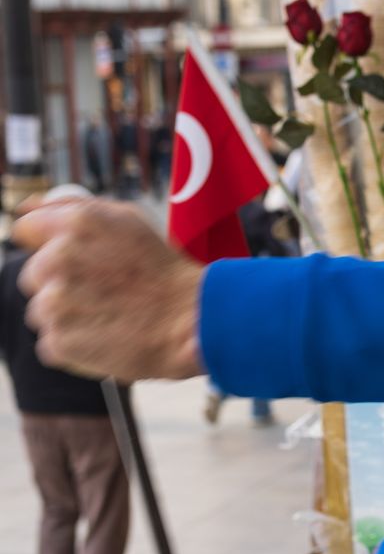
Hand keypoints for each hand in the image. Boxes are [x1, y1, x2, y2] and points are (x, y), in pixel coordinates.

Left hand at [14, 198, 202, 380]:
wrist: (192, 322)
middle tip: (101, 293)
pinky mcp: (58, 341)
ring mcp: (54, 303)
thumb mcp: (126, 219)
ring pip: (40, 311)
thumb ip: (70, 207)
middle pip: (33, 275)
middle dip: (59, 284)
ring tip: (106, 316)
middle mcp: (57, 259)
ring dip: (65, 316)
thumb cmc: (163, 270)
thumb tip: (22, 210)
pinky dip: (73, 346)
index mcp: (73, 224)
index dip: (47, 245)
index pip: (25, 230)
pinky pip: (51, 343)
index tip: (72, 262)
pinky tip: (104, 337)